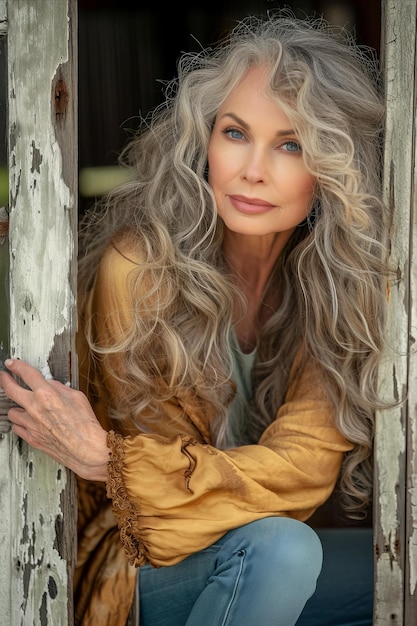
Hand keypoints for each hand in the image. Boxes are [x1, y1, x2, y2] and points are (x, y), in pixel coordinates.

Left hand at [0, 359, 109, 480]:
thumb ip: (60, 388)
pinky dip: (19, 423)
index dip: (16, 366)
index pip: (26, 374)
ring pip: (11, 412)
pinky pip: (17, 427)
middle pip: (10, 390)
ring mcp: (31, 424)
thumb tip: (51, 385)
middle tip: (4, 377)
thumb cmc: (85, 425)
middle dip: (5, 380)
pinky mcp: (31, 438)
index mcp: (47, 394)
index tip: (12, 363)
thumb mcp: (77, 397)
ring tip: (20, 405)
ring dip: (16, 406)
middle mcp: (35, 408)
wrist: (86, 449)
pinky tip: (25, 421)